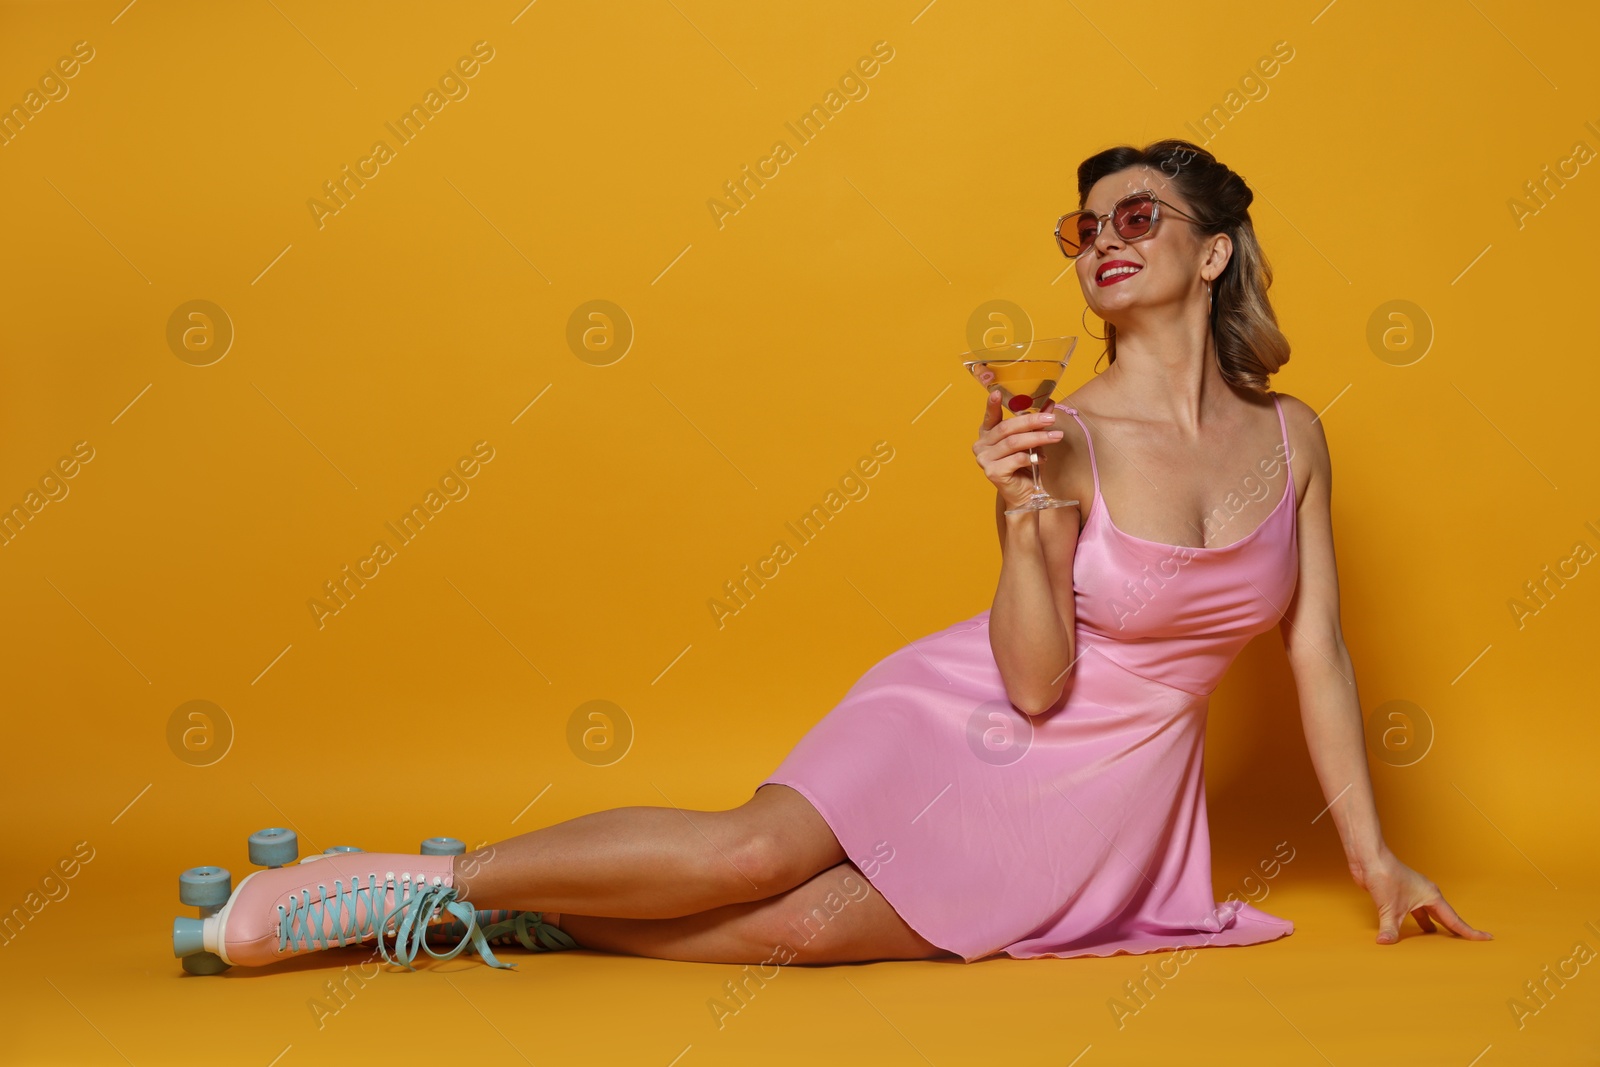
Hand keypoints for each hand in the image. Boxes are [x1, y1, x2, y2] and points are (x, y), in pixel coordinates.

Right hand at [973, 392, 1064, 510]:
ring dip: (1037, 438)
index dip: (992, 405)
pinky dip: (1032, 457)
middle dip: (1031, 421)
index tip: (996, 393)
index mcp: (987, 434)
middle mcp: (981, 445)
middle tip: (1051, 419)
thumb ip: (1037, 423)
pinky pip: (1015, 459)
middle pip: (1007, 428)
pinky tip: (1043, 459)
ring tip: (1056, 437)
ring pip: (1013, 442)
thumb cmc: (1025, 466)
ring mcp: (984, 459)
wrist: (1025, 494)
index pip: (989, 417)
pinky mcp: (992, 472)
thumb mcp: (1032, 440)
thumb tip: (1050, 404)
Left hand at [1351, 845, 1492, 944]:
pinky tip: (1413, 929)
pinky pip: (1414, 912)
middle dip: (1455, 930)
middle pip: (1444, 917)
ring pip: (1428, 914)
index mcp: (1431, 896)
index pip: (1454, 920)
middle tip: (1468, 942)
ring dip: (1434, 926)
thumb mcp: (1389, 907)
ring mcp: (1413, 893)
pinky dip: (1416, 922)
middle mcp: (1425, 894)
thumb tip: (1386, 942)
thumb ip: (1390, 928)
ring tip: (1440, 940)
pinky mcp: (1399, 894)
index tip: (1487, 937)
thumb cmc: (1384, 875)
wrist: (1369, 858)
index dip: (1470, 931)